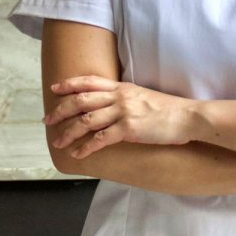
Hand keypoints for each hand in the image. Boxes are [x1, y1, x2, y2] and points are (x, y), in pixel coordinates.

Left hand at [44, 76, 198, 158]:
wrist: (187, 117)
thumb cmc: (168, 109)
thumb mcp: (143, 96)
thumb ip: (126, 97)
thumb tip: (111, 105)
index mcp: (122, 87)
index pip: (89, 81)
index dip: (69, 84)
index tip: (55, 88)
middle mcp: (119, 96)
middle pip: (81, 100)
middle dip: (61, 110)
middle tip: (48, 120)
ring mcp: (123, 112)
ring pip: (86, 120)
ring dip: (69, 132)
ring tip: (59, 142)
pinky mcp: (129, 129)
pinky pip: (101, 138)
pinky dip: (86, 147)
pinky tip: (78, 153)